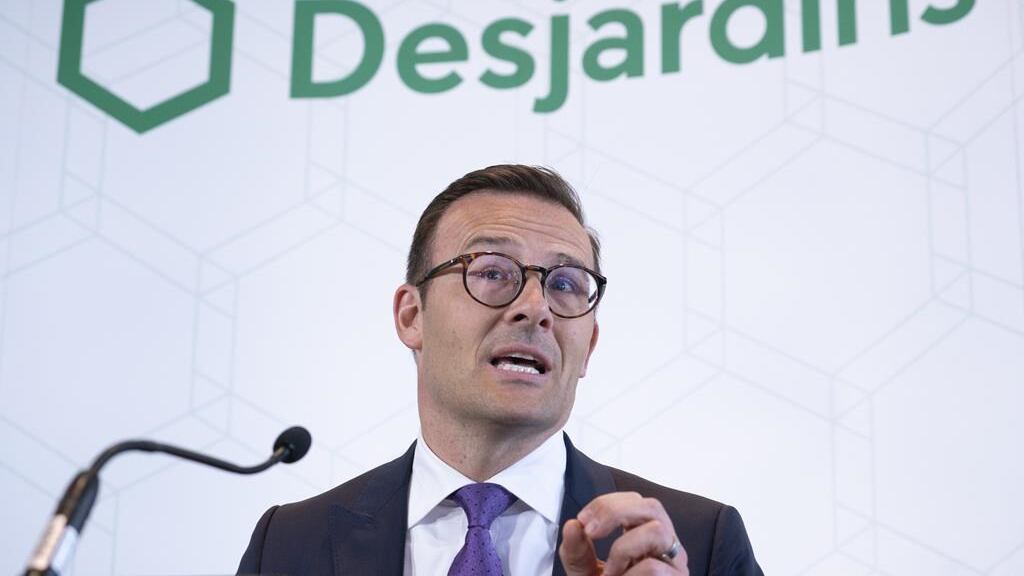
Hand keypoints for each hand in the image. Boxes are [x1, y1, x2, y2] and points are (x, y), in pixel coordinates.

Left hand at [558, 492, 688, 575]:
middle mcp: (666, 547)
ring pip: (658, 532)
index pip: (636, 501)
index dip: (608, 503)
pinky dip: (631, 574)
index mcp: (646, 535)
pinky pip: (655, 568)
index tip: (583, 521)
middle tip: (591, 532)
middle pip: (652, 506)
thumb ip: (576, 551)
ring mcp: (676, 566)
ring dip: (624, 548)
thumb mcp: (585, 572)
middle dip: (616, 512)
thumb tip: (572, 525)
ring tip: (610, 572)